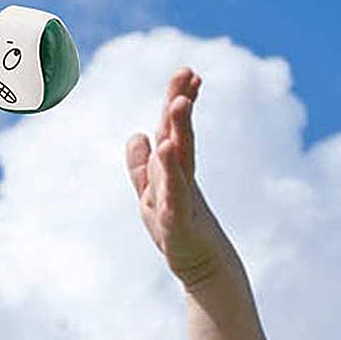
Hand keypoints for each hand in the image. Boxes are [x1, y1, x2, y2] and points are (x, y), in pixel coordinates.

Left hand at [125, 68, 231, 287]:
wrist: (203, 267)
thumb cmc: (178, 231)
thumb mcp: (151, 195)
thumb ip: (142, 167)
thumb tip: (137, 134)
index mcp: (173, 170)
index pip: (173, 129)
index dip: (178, 101)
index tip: (187, 73)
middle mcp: (180, 178)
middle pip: (179, 136)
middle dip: (181, 104)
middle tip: (187, 74)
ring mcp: (182, 197)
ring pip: (180, 159)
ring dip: (180, 130)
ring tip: (180, 104)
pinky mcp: (178, 220)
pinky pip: (174, 192)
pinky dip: (170, 172)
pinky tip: (165, 150)